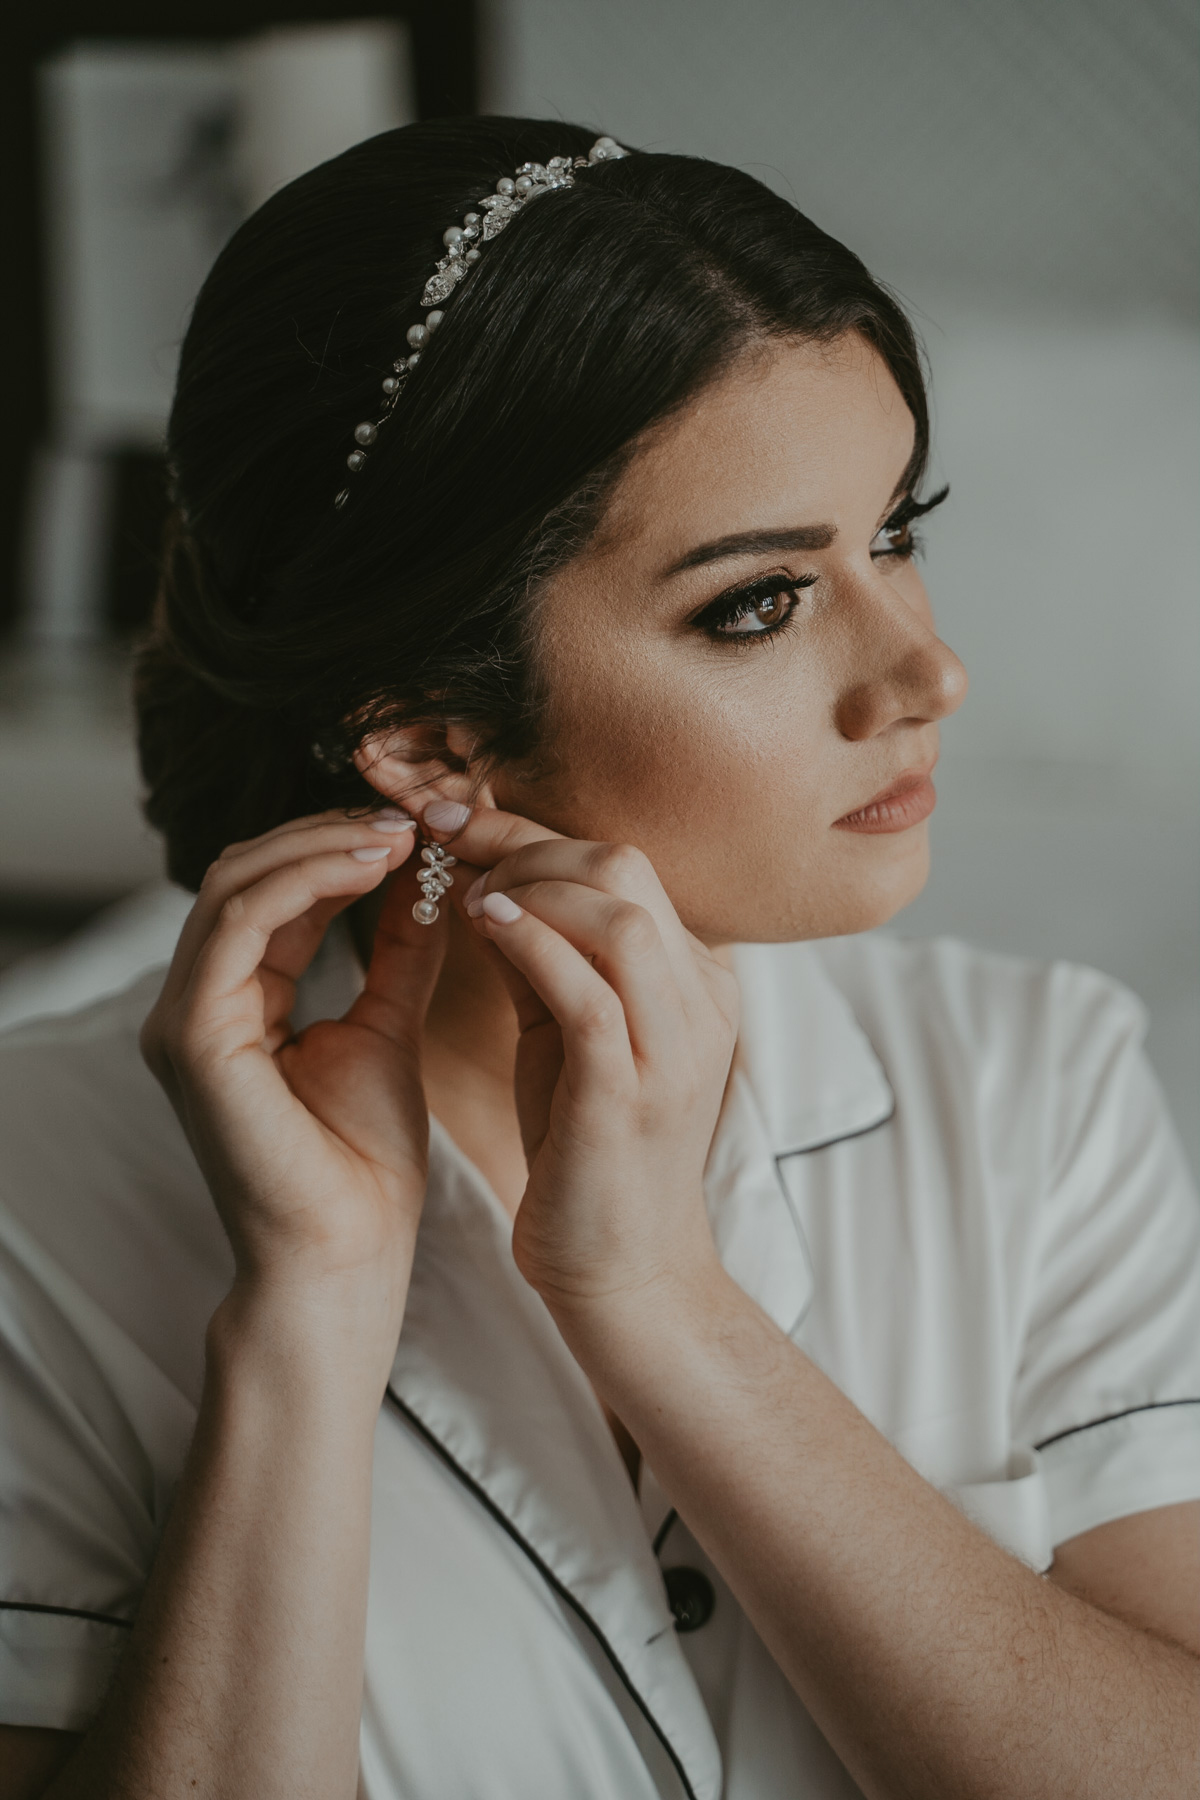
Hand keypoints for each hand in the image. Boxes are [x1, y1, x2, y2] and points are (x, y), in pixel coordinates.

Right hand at [141, 810, 442, 1324]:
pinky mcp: (194, 1036)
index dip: (337, 846)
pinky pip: (239, 924)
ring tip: (400, 835)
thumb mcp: (389, 1027)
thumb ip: (399, 951)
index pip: (270, 891)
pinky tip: (374, 866)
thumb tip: (430, 878)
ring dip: (322, 844)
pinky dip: (306, 880)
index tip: (416, 826)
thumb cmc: (365, 1164)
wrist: (350, 1254)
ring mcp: (183, 1019)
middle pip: (244, 873)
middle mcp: (195, 1004)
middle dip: (327, 832)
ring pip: (236, 884)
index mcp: (233, 1003)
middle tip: (409, 816)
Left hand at [432, 806, 738, 1318]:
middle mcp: (702, 998)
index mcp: (696, 976)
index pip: (621, 862)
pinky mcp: (631, 1093)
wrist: (625, 1270)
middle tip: (443, 838)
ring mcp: (675, 1045)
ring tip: (465, 894)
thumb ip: (540, 954)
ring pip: (617, 913)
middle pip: (624, 866)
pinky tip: (480, 923)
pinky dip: (532, 943)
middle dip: (522, 839)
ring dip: (527, 885)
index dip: (529, 827)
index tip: (452, 815)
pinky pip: (588, 990)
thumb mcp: (566, 1032)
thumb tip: (481, 875)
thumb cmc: (588, 1148)